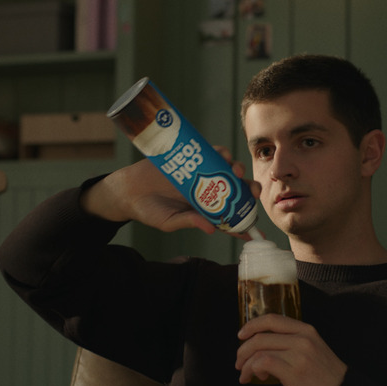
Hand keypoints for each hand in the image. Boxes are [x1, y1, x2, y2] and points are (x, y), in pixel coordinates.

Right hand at [81, 146, 261, 236]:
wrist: (128, 190)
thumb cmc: (149, 211)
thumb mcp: (170, 222)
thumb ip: (189, 222)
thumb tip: (212, 229)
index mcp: (206, 210)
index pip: (231, 217)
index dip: (245, 223)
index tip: (257, 232)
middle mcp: (208, 192)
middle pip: (236, 190)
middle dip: (249, 190)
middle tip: (252, 192)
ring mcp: (201, 174)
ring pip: (228, 170)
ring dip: (237, 169)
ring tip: (236, 171)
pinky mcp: (192, 159)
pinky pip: (212, 153)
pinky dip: (221, 153)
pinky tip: (223, 155)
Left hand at [235, 314, 346, 385]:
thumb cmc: (324, 372)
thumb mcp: (313, 346)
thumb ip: (292, 340)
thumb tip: (262, 345)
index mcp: (306, 329)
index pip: (272, 319)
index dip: (252, 325)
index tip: (241, 334)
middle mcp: (302, 338)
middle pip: (261, 336)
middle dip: (243, 350)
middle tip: (239, 362)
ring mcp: (298, 354)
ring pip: (260, 351)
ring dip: (246, 364)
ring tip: (245, 374)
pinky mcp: (293, 371)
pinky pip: (263, 363)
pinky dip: (254, 369)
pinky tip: (258, 377)